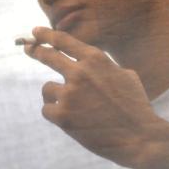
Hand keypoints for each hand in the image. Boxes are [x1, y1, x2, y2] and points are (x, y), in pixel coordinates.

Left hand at [22, 26, 168, 168]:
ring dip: (55, 96)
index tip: (35, 31)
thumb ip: (104, 66)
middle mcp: (80, 72)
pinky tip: (70, 120)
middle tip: (28, 48)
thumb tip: (89, 63)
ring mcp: (70, 94)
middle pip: (48, 55)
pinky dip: (55, 114)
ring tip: (73, 108)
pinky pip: (47, 110)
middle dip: (36, 50)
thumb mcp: (125, 75)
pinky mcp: (63, 116)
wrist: (139, 137)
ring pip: (47, 88)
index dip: (46, 35)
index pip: (63, 40)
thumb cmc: (136, 106)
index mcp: (95, 59)